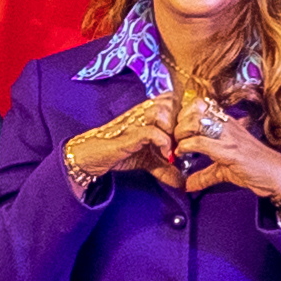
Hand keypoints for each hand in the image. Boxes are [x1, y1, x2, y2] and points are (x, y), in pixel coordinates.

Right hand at [57, 94, 187, 191]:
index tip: (186, 132)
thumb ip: (165, 168)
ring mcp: (135, 121)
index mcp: (148, 112)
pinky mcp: (129, 134)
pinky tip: (164, 155)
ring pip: (163, 111)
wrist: (93, 157)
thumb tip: (182, 183)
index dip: (184, 112)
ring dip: (172, 129)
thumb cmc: (120, 153)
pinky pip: (153, 132)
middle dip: (181, 121)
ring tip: (172, 146)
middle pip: (172, 101)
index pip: (173, 98)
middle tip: (181, 141)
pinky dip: (163, 143)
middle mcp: (143, 111)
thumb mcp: (148, 160)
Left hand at [172, 96, 280, 206]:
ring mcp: (229, 136)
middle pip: (194, 109)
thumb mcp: (224, 169)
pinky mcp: (229, 150)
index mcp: (227, 123)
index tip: (178, 129)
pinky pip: (201, 142)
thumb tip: (188, 185)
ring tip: (178, 146)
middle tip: (174, 138)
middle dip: (178, 122)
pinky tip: (182, 154)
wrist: (276, 175)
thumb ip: (205, 174)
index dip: (184, 113)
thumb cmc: (255, 168)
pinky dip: (186, 147)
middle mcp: (227, 125)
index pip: (200, 104)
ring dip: (180, 133)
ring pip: (195, 121)